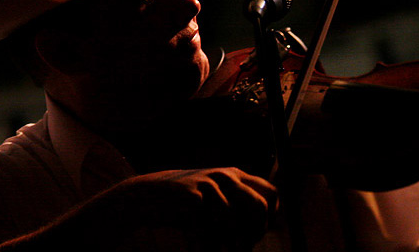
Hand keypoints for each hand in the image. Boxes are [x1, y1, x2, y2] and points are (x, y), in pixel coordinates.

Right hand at [109, 167, 277, 246]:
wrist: (147, 196)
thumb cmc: (187, 204)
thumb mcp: (216, 198)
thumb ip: (237, 204)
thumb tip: (263, 227)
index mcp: (235, 175)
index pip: (271, 193)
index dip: (270, 217)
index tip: (257, 235)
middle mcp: (226, 176)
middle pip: (259, 206)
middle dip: (256, 232)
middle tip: (245, 247)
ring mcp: (209, 184)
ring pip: (234, 222)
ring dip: (231, 244)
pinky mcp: (193, 197)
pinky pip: (210, 229)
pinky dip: (208, 245)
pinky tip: (200, 249)